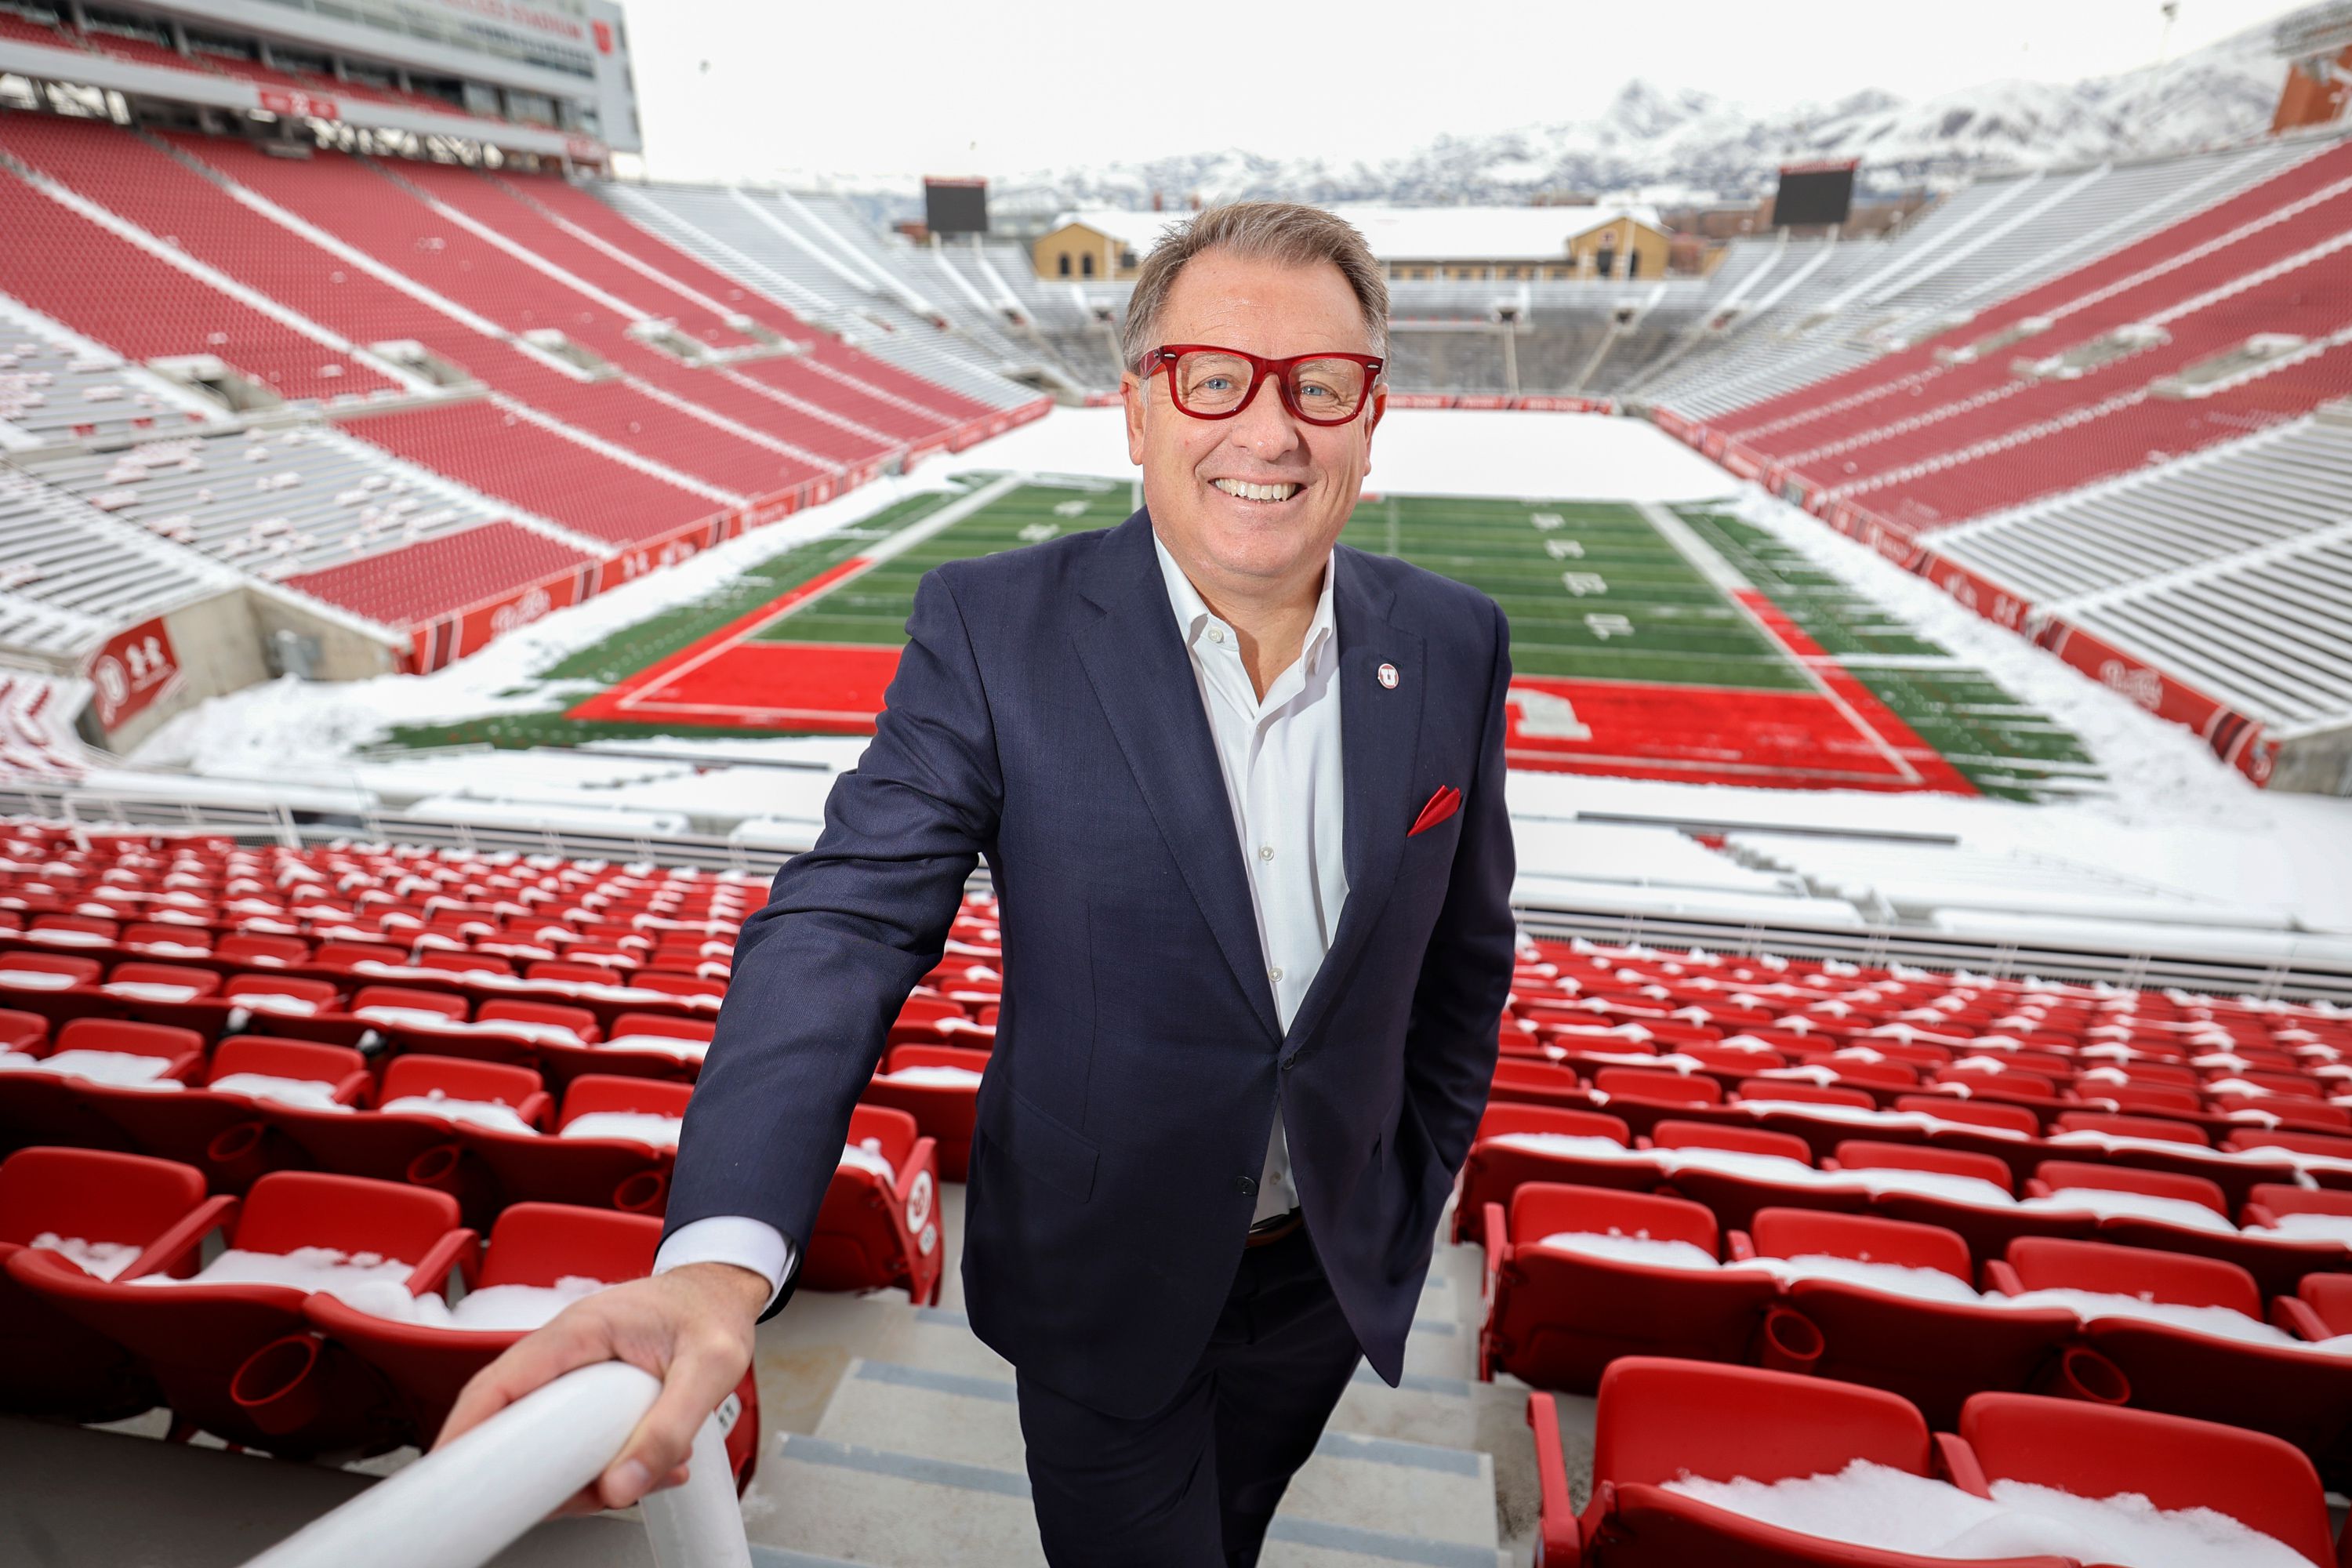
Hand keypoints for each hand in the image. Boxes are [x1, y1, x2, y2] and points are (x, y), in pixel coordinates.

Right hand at [434, 1262, 770, 1513]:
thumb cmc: (714, 1312)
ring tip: (638, 1479)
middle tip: (572, 1501)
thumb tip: (622, 1487)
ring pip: (549, 1437)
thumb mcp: (710, 1369)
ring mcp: (575, 1370)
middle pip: (518, 1420)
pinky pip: (578, 1436)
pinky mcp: (590, 1390)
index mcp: (580, 1330)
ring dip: (584, 1474)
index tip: (450, 1473)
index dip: (467, 1429)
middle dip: (538, 1473)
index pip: (502, 1381)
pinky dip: (607, 1464)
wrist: (725, 1291)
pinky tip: (648, 1468)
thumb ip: (669, 1427)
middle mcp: (567, 1349)